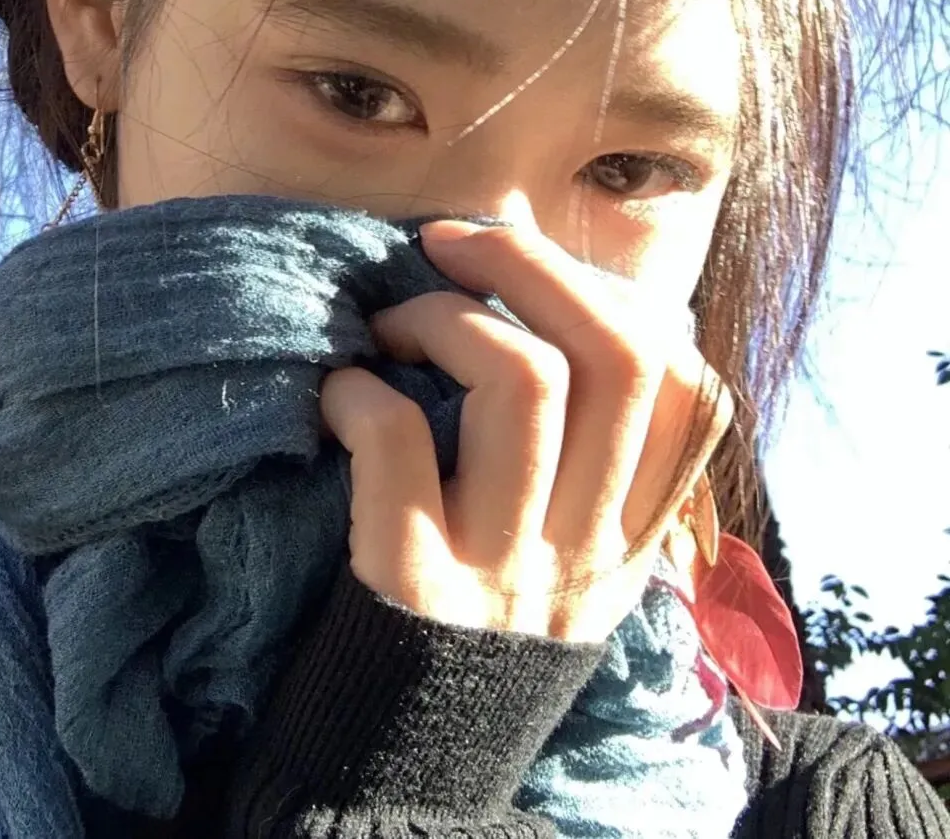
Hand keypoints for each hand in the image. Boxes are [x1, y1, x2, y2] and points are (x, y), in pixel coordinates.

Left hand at [319, 209, 731, 643]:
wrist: (390, 791)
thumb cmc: (466, 649)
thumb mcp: (564, 576)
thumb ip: (587, 470)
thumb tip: (558, 301)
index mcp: (631, 546)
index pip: (692, 394)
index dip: (621, 302)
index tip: (540, 276)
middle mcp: (586, 554)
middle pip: (614, 355)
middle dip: (530, 265)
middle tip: (450, 245)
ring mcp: (504, 571)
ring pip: (523, 378)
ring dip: (441, 317)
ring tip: (385, 327)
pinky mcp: (409, 588)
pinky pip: (398, 444)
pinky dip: (358, 392)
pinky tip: (335, 395)